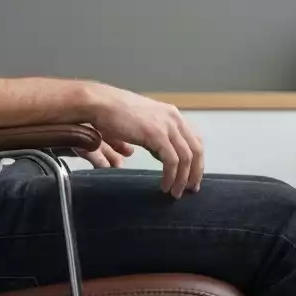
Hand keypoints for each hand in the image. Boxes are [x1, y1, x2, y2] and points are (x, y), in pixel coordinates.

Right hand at [86, 84, 204, 197]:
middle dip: (195, 172)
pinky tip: (165, 185)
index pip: (194, 140)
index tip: (191, 177)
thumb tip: (148, 153)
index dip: (196, 161)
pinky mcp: (157, 134)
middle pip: (196, 149)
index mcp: (171, 114)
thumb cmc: (111, 113)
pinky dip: (171, 176)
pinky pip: (172, 161)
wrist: (99, 103)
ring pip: (186, 157)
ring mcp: (166, 125)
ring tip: (175, 192)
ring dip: (183, 178)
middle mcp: (173, 118)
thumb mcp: (139, 124)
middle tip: (190, 189)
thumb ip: (149, 137)